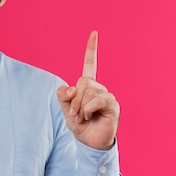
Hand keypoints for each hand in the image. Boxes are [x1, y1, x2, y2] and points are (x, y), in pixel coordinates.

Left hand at [56, 31, 119, 149]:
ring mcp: (106, 95)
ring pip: (87, 91)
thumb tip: (71, 88)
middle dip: (74, 99)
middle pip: (82, 81)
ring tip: (83, 117)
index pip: (90, 63)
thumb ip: (63, 96)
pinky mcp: (112, 104)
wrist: (89, 142)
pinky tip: (90, 116)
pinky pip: (96, 99)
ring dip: (79, 107)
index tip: (94, 33)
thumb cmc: (79, 125)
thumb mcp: (65, 109)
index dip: (91, 49)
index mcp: (87, 86)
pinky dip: (87, 109)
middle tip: (74, 114)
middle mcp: (98, 87)